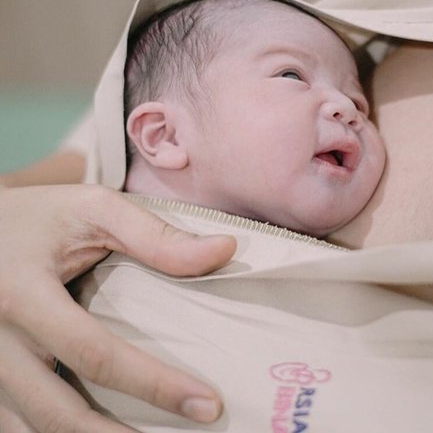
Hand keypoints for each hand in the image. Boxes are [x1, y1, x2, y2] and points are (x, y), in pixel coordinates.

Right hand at [0, 184, 236, 430]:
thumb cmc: (37, 215)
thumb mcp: (92, 208)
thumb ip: (155, 234)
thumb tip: (225, 250)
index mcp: (23, 295)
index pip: (95, 355)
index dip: (154, 385)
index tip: (208, 404)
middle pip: (58, 413)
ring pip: (32, 428)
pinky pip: (14, 422)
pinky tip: (100, 431)